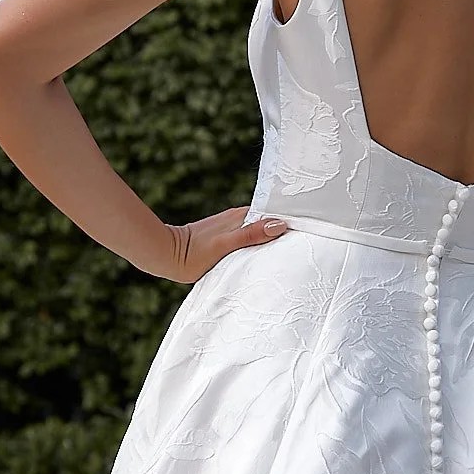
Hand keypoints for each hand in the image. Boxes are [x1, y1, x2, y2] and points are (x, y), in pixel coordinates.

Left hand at [161, 205, 290, 283]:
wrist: (168, 256)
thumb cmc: (194, 252)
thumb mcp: (225, 245)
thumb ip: (251, 235)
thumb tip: (279, 225)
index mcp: (241, 215)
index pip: (273, 216)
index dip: (288, 222)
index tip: (306, 232)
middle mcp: (238, 219)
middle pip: (268, 223)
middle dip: (283, 231)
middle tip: (303, 245)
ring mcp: (232, 228)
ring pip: (259, 232)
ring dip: (271, 240)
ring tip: (288, 252)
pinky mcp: (227, 239)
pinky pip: (249, 240)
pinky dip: (258, 246)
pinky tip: (264, 257)